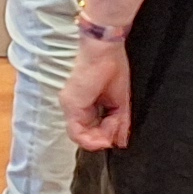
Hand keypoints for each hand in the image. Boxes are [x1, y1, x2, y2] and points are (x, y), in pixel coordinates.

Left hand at [64, 30, 132, 150]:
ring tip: (113, 128)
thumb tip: (121, 141)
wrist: (105, 52)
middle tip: (116, 135)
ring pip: (82, 137)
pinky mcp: (71, 106)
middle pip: (86, 135)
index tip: (117, 137)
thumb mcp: (120, 102)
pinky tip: (105, 135)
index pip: (92, 129)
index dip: (105, 136)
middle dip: (104, 139)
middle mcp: (76, 106)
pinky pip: (78, 134)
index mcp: (87, 104)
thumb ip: (119, 123)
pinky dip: (94, 139)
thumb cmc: (113, 68)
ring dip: (102, 138)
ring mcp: (71, 107)